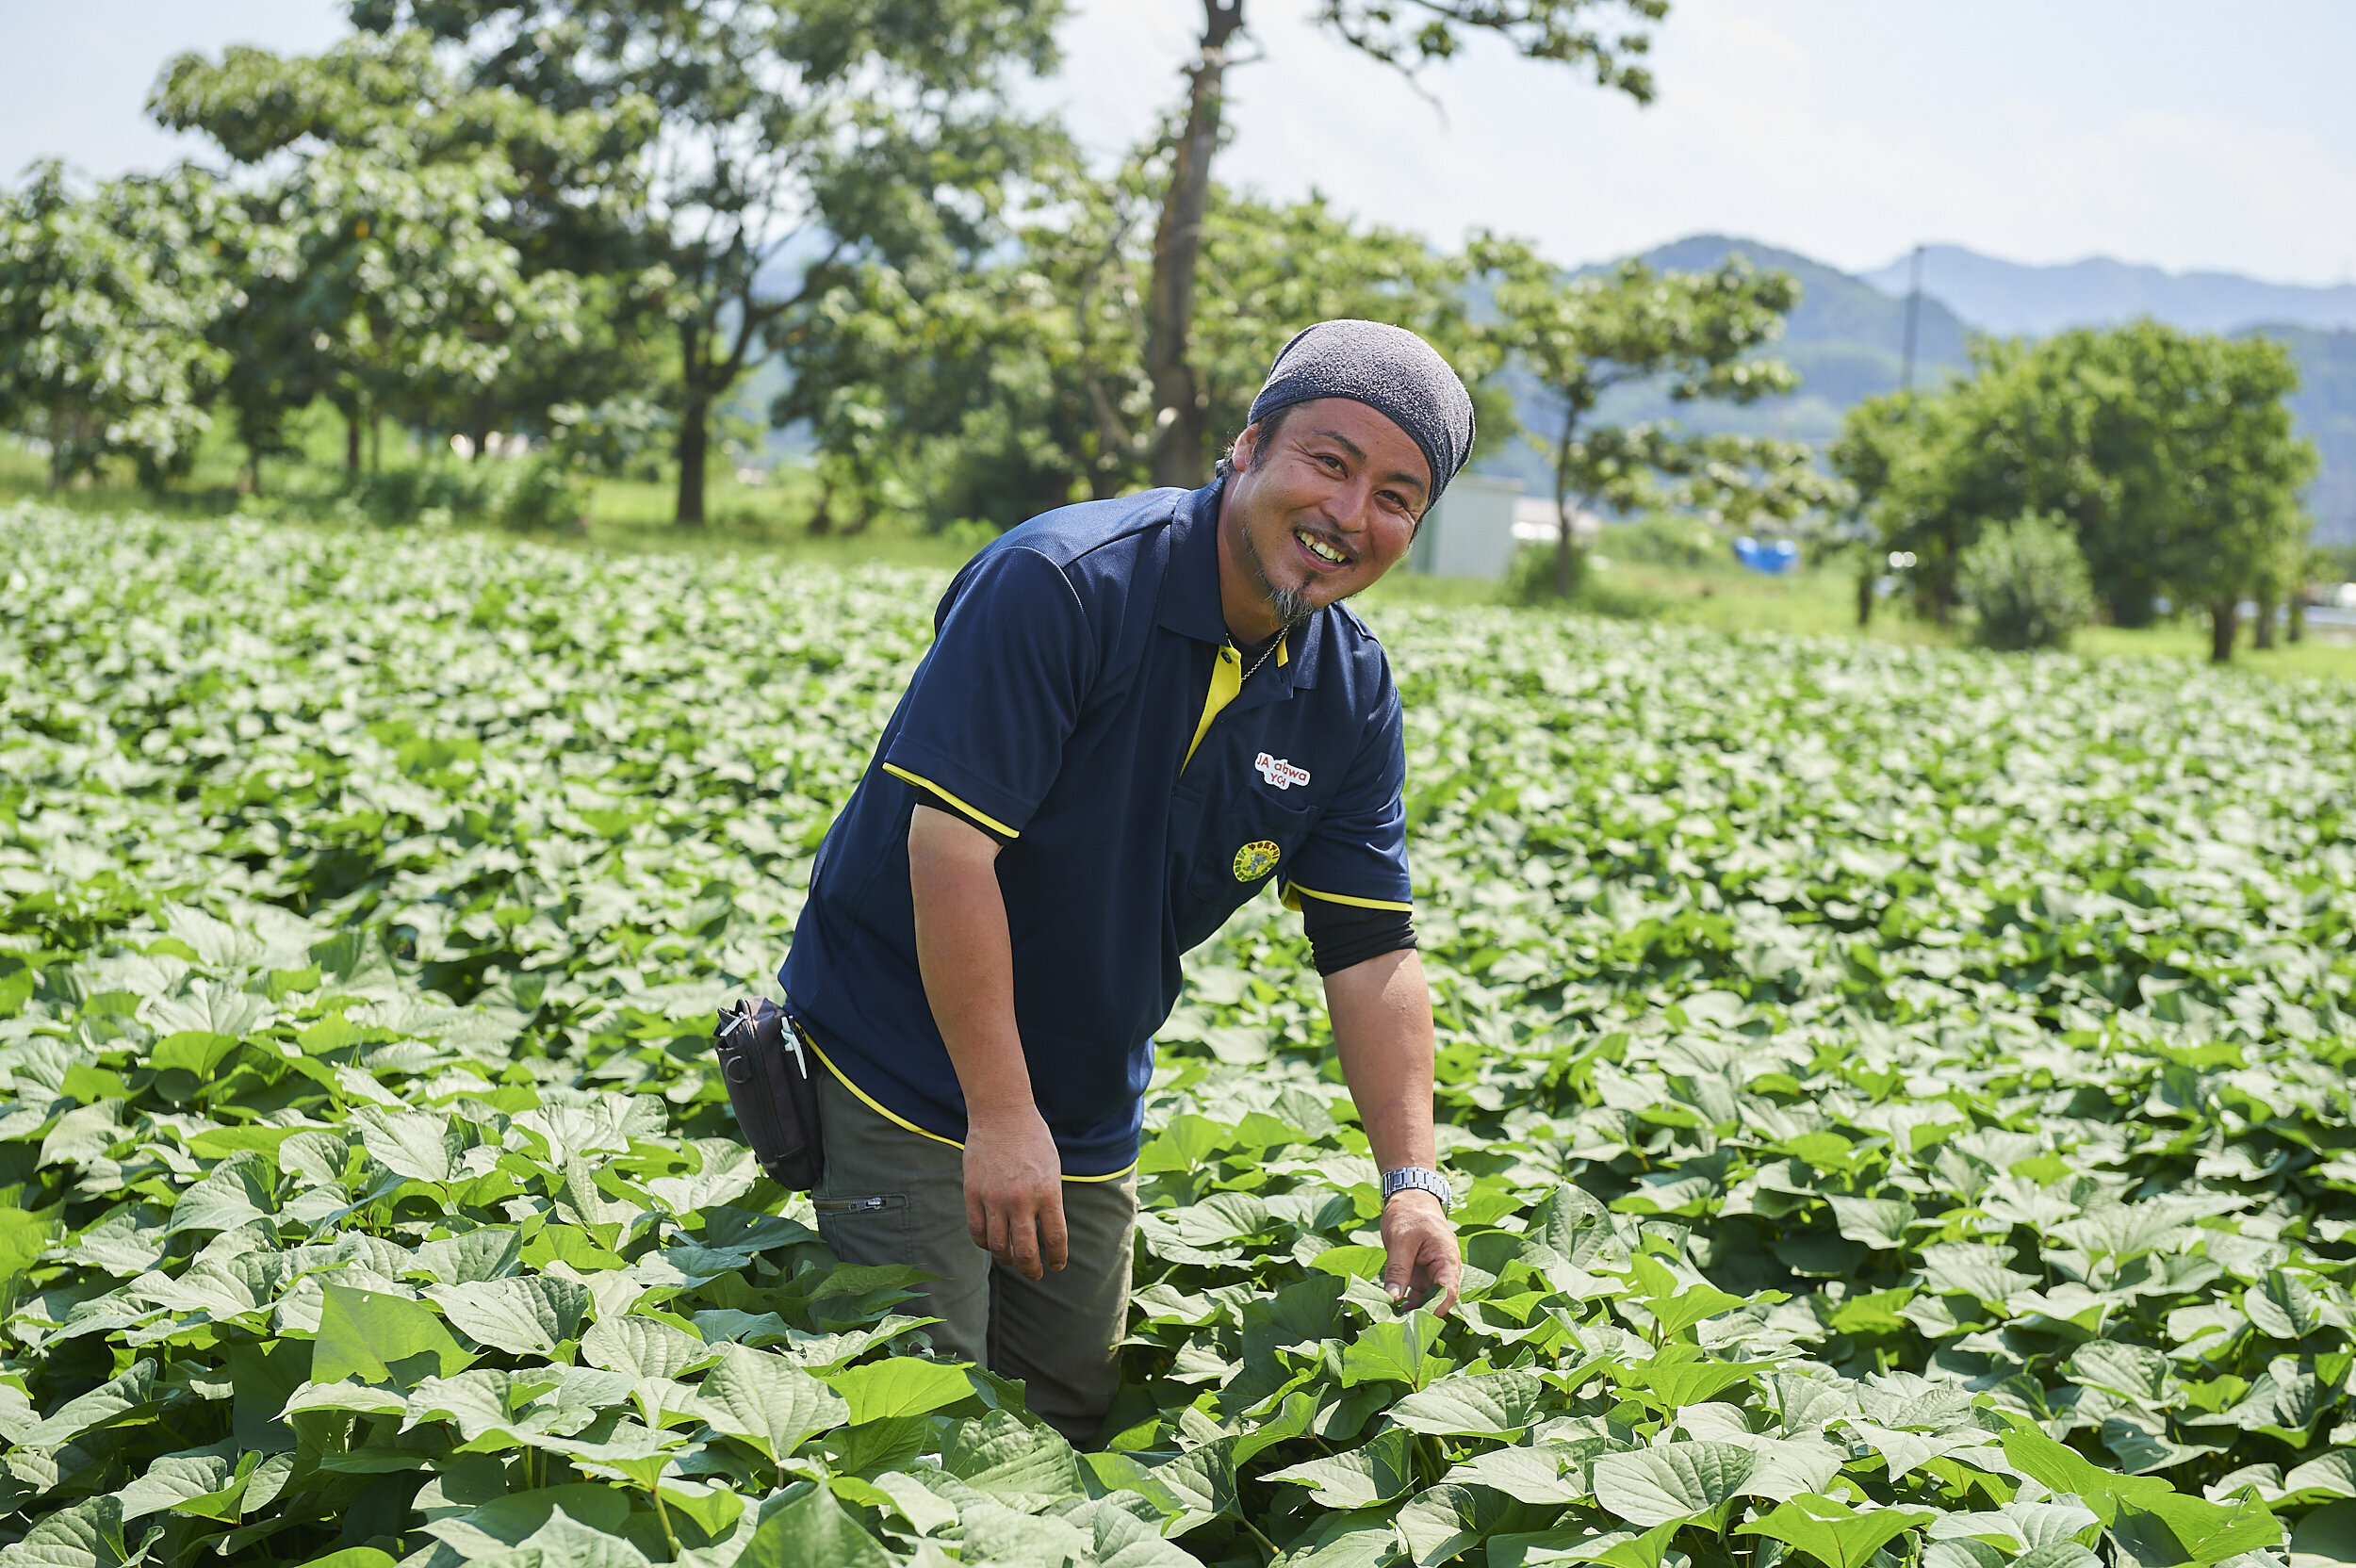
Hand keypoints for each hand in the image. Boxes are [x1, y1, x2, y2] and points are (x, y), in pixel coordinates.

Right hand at [963, 1105, 1066, 1280]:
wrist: (1002, 1114)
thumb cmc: (1033, 1140)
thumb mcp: (1052, 1170)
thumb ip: (1049, 1201)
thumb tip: (1046, 1234)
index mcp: (1048, 1193)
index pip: (1055, 1239)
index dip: (1057, 1259)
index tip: (1056, 1265)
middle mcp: (1021, 1199)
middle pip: (1025, 1252)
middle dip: (1031, 1269)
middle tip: (1034, 1273)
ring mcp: (994, 1198)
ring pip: (998, 1246)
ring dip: (1007, 1258)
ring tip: (1012, 1258)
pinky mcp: (973, 1193)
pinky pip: (977, 1231)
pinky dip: (985, 1243)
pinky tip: (992, 1242)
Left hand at [1380, 1190, 1460, 1315]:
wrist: (1409, 1196)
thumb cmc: (1408, 1212)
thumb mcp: (1400, 1239)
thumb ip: (1398, 1268)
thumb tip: (1393, 1297)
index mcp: (1447, 1257)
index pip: (1449, 1290)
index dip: (1437, 1308)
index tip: (1419, 1322)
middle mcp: (1444, 1268)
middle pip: (1440, 1299)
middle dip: (1424, 1315)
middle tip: (1403, 1329)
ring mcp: (1432, 1273)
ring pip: (1428, 1300)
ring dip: (1415, 1312)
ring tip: (1395, 1325)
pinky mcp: (1421, 1275)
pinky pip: (1418, 1294)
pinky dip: (1408, 1304)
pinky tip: (1394, 1313)